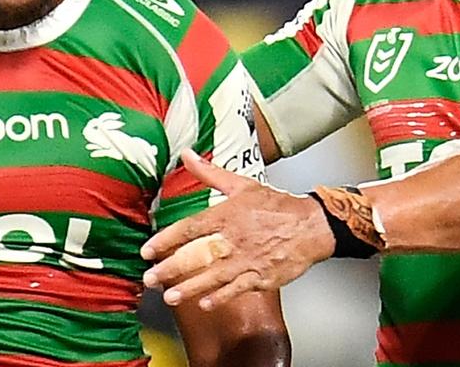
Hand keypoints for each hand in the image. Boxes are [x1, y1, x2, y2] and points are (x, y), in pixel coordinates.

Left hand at [141, 149, 334, 309]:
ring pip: (214, 276)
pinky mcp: (262, 276)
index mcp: (228, 214)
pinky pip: (238, 289)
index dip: (167, 239)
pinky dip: (221, 297)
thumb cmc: (277, 206)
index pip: (190, 228)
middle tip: (151, 278)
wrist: (312, 226)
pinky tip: (206, 304)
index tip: (148, 250)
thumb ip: (210, 173)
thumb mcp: (242, 184)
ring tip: (170, 297)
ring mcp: (248, 260)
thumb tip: (187, 154)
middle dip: (171, 269)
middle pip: (198, 256)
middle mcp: (235, 239)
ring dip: (190, 288)